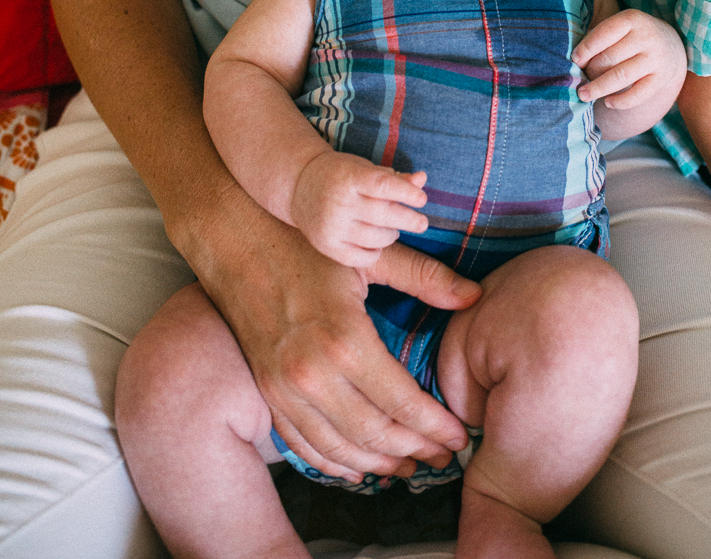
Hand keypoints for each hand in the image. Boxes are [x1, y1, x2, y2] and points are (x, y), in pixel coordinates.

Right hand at [190, 182, 479, 482]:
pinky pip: (303, 445)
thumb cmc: (306, 244)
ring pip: (339, 449)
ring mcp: (284, 389)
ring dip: (378, 465)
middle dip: (414, 451)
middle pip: (374, 433)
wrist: (236, 242)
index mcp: (345, 339)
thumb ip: (423, 276)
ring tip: (410, 468)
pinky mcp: (267, 393)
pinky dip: (334, 463)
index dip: (435, 425)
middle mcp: (312, 374)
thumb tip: (475, 295)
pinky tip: (358, 468)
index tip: (459, 436)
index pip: (402, 402)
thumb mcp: (368, 255)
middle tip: (443, 458)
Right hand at [292, 151, 427, 267]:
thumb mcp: (364, 169)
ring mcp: (332, 227)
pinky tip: (377, 242)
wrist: (299, 188)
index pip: (382, 185)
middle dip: (409, 219)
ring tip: (393, 228)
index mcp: (348, 177)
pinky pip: (364, 257)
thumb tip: (422, 179)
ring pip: (377, 238)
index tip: (422, 200)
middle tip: (422, 223)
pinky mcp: (328, 247)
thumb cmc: (340, 175)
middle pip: (383, 214)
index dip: (406, 193)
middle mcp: (338, 202)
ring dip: (393, 234)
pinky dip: (377, 251)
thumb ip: (394, 177)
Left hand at [573, 8, 686, 135]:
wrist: (670, 46)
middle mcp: (647, 37)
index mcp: (632, 19)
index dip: (586, 48)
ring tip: (583, 95)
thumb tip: (575, 60)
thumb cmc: (632, 36)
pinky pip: (638, 94)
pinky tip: (607, 103)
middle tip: (580, 78)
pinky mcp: (662, 79)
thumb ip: (600, 37)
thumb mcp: (621, 27)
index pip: (604, 33)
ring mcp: (656, 59)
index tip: (574, 60)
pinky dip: (620, 101)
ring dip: (599, 88)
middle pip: (610, 57)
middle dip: (591, 70)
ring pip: (621, 76)